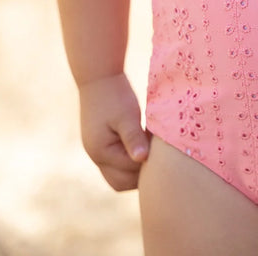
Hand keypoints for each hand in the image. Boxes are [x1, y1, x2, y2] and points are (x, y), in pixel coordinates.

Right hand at [79, 73, 149, 190]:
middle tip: (159, 156)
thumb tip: (142, 159)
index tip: (161, 148)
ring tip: (152, 151)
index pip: (129, 171)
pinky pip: (117, 163)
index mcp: (100, 152)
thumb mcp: (126, 115)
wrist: (98, 75)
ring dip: (136, 169)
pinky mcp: (102, 144)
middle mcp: (96, 157)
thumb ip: (133, 138)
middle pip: (121, 182)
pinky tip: (144, 144)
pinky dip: (131, 159)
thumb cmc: (114, 94)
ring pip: (119, 175)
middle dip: (141, 174)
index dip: (148, 162)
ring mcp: (97, 152)